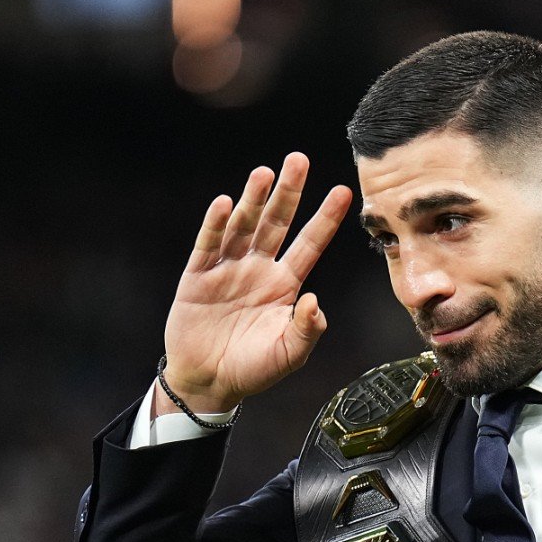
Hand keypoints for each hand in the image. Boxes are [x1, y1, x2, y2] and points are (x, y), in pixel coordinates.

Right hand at [160, 153, 352, 411]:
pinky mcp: (198, 276)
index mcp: (284, 284)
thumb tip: (315, 302)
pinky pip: (209, 245)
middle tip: (298, 159)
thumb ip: (307, 330)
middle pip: (277, 223)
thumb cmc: (253, 369)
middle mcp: (258, 269)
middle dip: (288, 192)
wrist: (209, 382)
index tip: (343, 191)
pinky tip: (224, 203)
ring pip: (243, 226)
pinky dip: (216, 224)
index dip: (325, 218)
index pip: (309, 244)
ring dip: (253, 200)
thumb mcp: (289, 354)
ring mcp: (228, 269)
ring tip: (264, 174)